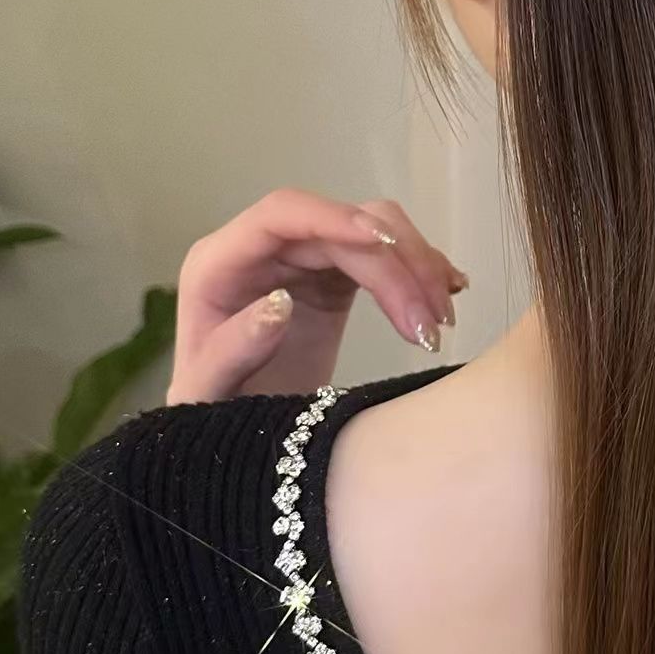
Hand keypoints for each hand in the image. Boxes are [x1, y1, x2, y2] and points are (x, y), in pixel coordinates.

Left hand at [166, 188, 467, 403]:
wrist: (238, 440)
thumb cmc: (213, 415)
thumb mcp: (207, 396)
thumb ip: (232, 351)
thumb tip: (279, 303)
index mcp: (221, 263)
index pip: (283, 213)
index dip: (334, 219)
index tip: (384, 244)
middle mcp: (265, 249)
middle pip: (344, 226)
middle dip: (396, 265)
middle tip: (431, 324)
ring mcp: (304, 258)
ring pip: (376, 230)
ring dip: (418, 266)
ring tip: (442, 319)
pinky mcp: (335, 276)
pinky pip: (387, 255)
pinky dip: (420, 270)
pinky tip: (447, 292)